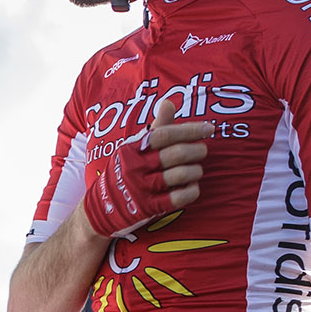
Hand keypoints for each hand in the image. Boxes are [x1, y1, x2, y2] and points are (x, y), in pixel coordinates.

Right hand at [90, 90, 209, 237]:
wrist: (101, 207)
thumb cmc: (125, 170)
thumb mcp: (134, 147)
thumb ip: (155, 128)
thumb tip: (168, 103)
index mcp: (132, 149)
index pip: (164, 134)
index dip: (189, 129)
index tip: (209, 128)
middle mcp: (136, 168)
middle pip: (177, 154)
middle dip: (197, 150)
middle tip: (202, 150)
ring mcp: (142, 189)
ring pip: (181, 175)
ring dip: (196, 171)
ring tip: (196, 170)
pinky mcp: (148, 208)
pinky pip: (179, 198)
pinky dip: (192, 191)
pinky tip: (192, 187)